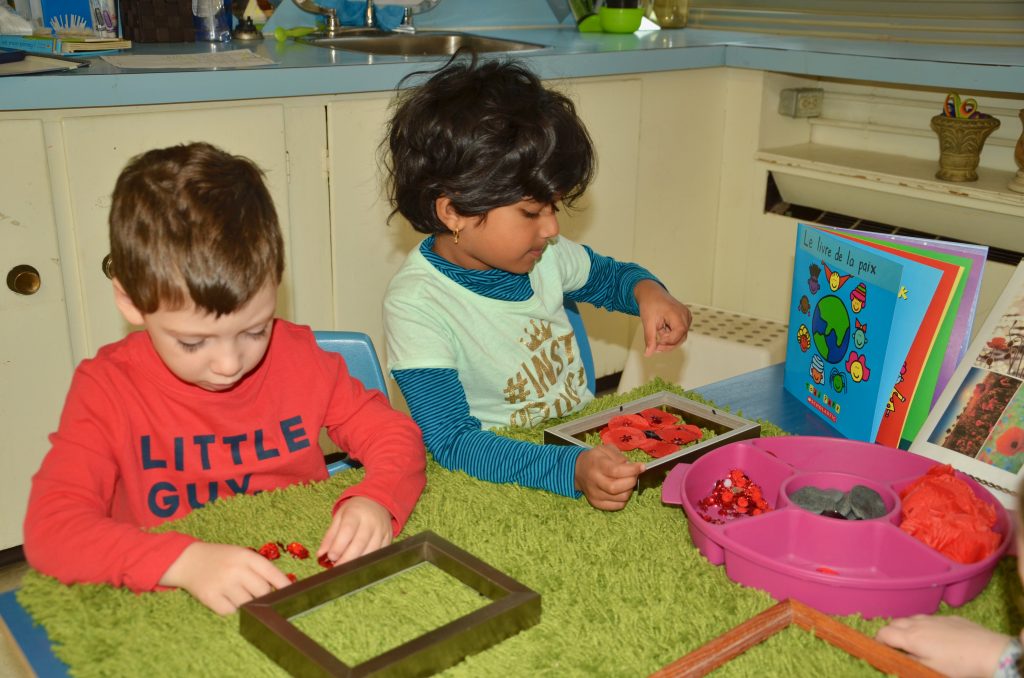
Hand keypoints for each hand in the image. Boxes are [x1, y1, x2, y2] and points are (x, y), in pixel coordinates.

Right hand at [159, 541, 291, 614]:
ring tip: (238, 594)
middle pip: (262, 592)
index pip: (272, 573)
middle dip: (264, 596)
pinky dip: (231, 609)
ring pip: (247, 604)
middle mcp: (236, 569)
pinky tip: (225, 599)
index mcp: (246, 556)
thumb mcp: (241, 554)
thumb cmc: (221, 558)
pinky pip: (230, 611)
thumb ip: (259, 568)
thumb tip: (281, 588)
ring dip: (247, 603)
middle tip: (259, 596)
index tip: (292, 595)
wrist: (187, 560)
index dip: (284, 585)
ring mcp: (223, 584)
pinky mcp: (210, 597)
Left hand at [317, 496, 392, 566]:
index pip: (347, 530)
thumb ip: (330, 536)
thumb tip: (320, 555)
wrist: (376, 503)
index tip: (331, 557)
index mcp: (355, 513)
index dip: (339, 546)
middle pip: (359, 543)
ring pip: (370, 551)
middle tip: (336, 568)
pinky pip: (379, 554)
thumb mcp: (339, 517)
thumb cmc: (354, 512)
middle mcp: (371, 521)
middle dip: (347, 559)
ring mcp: (382, 530)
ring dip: (357, 562)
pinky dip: (368, 562)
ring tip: (346, 568)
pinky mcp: (388, 539)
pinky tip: (359, 565)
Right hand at [574, 443, 644, 510]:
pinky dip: (624, 499)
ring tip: (627, 482)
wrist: (578, 470)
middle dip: (631, 481)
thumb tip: (631, 466)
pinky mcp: (597, 503)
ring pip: (619, 498)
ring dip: (629, 490)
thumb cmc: (595, 458)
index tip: (642, 467)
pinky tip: (622, 490)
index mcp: (596, 465)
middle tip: (634, 475)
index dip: (632, 470)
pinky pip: (617, 506)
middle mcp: (594, 481)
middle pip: (616, 487)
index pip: (616, 471)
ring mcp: (595, 494)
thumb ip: (618, 456)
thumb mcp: (605, 450)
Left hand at [633, 280, 690, 356]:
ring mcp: (686, 316)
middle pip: (681, 338)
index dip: (666, 344)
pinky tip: (661, 330)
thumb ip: (650, 339)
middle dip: (668, 344)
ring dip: (669, 339)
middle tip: (655, 346)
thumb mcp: (648, 322)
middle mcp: (685, 315)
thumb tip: (648, 353)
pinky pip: (680, 331)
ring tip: (657, 334)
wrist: (650, 292)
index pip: (677, 337)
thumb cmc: (650, 303)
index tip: (655, 345)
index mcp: (678, 315)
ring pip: (681, 336)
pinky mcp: (684, 317)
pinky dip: (671, 334)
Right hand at [874, 614, 1011, 677]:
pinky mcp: (949, 617)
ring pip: (911, 618)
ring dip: (906, 627)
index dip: (878, 641)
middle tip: (896, 647)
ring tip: (914, 641)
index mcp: (910, 637)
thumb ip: (908, 661)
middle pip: (894, 622)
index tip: (881, 650)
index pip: (883, 633)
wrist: (989, 651)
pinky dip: (924, 625)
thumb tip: (894, 656)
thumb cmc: (958, 665)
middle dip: (890, 632)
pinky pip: (929, 618)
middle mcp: (918, 623)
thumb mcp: (929, 668)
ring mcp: (934, 618)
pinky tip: (936, 637)